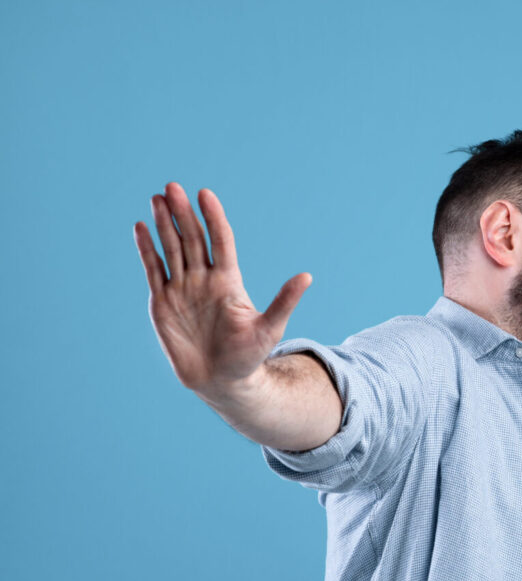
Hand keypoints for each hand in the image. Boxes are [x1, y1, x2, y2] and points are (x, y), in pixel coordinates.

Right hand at [133, 182, 310, 394]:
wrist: (220, 381)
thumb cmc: (248, 357)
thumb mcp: (269, 329)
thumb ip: (284, 302)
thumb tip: (307, 276)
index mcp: (229, 281)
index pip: (220, 241)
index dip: (213, 218)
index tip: (206, 194)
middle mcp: (204, 279)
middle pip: (193, 239)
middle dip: (183, 214)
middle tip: (173, 187)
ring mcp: (182, 288)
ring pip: (172, 249)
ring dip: (164, 224)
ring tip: (158, 198)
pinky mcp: (162, 301)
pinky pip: (153, 269)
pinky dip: (146, 249)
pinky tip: (141, 227)